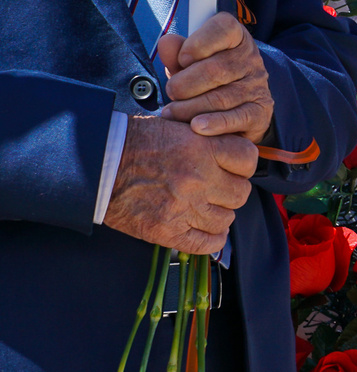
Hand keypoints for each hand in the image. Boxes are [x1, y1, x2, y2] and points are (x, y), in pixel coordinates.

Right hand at [102, 113, 255, 254]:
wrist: (95, 164)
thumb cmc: (132, 143)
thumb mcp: (176, 128)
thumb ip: (207, 142)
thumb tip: (229, 155)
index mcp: (201, 148)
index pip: (247, 158)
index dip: (242, 165)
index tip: (233, 168)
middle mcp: (198, 178)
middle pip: (240, 193)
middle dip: (230, 191)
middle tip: (215, 190)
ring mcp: (184, 207)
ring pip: (226, 220)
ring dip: (218, 215)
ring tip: (203, 208)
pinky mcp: (167, 231)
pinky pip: (207, 243)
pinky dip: (211, 240)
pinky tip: (202, 229)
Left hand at [156, 14, 274, 140]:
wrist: (235, 106)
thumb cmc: (206, 79)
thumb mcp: (189, 62)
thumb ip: (177, 53)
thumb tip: (167, 43)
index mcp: (236, 37)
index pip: (223, 29)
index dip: (199, 43)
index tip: (183, 58)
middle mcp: (251, 59)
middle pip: (217, 69)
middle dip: (186, 83)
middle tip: (171, 92)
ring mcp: (258, 86)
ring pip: (221, 97)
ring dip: (190, 107)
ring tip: (172, 113)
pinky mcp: (261, 111)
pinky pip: (237, 118)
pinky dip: (214, 124)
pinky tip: (196, 126)